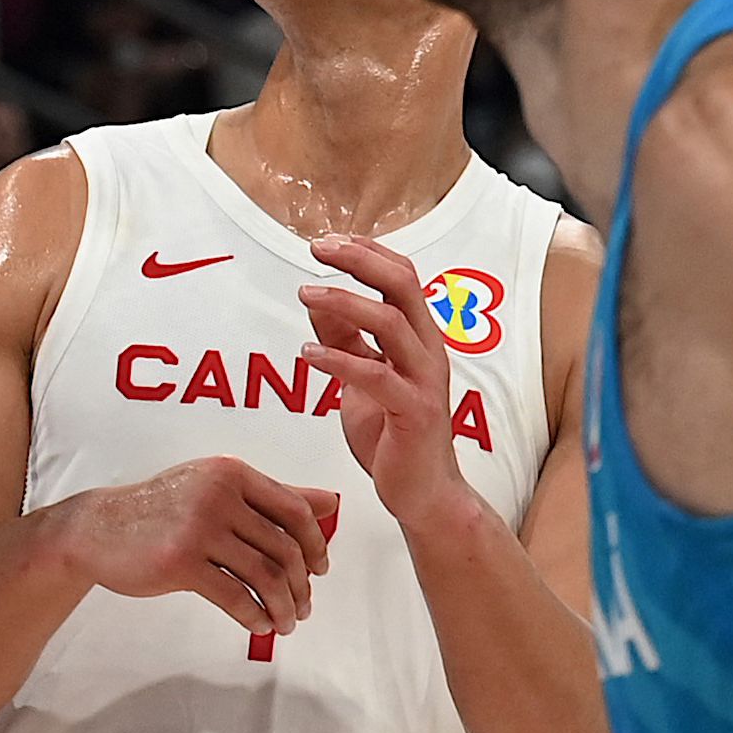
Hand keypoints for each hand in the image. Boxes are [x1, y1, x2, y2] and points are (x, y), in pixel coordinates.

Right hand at [60, 456, 337, 637]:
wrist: (98, 528)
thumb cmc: (162, 509)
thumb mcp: (217, 489)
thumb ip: (274, 495)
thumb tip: (330, 503)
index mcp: (230, 473)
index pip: (295, 510)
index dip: (316, 545)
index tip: (319, 569)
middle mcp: (217, 494)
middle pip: (284, 549)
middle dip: (301, 586)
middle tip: (302, 606)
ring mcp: (197, 527)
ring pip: (265, 576)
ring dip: (284, 606)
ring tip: (285, 622)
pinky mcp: (179, 561)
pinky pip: (235, 597)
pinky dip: (255, 616)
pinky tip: (258, 624)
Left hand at [297, 233, 478, 525]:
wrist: (424, 494)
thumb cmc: (393, 433)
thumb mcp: (362, 377)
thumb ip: (346, 339)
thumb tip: (317, 300)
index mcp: (419, 338)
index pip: (402, 277)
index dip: (369, 252)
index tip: (330, 239)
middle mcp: (429, 351)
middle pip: (402, 286)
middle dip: (359, 260)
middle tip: (318, 248)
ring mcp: (425, 381)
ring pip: (391, 323)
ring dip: (343, 302)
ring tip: (304, 294)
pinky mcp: (415, 413)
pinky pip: (377, 376)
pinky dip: (339, 359)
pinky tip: (308, 353)